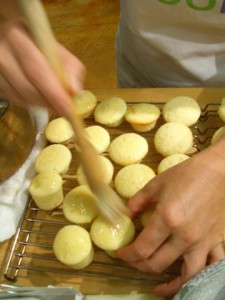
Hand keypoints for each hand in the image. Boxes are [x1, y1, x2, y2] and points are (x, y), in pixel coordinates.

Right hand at [0, 19, 85, 114]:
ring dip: (40, 104)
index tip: (68, 107)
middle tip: (64, 110)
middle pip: (26, 87)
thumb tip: (75, 91)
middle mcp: (1, 52)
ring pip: (20, 97)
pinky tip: (39, 98)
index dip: (53, 92)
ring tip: (54, 101)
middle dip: (48, 102)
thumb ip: (71, 67)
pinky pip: (14, 100)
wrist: (13, 42)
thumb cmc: (38, 46)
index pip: (36, 69)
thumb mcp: (57, 49)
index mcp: (18, 37)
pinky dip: (30, 103)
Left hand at [117, 138, 224, 297]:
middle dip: (139, 265)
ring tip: (158, 287)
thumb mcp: (156, 184)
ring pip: (186, 275)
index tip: (120, 253)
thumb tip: (127, 214)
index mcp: (167, 219)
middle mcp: (184, 236)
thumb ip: (138, 201)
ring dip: (170, 285)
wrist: (218, 171)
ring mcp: (202, 241)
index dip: (127, 255)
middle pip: (157, 263)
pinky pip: (211, 266)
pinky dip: (200, 277)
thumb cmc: (187, 174)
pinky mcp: (215, 241)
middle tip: (132, 260)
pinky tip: (190, 277)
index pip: (142, 248)